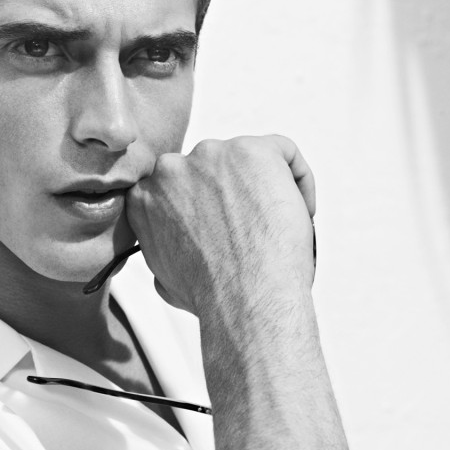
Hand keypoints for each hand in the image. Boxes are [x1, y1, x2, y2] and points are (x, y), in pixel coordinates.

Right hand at [126, 135, 315, 330]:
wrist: (245, 298)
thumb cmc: (212, 294)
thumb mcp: (164, 275)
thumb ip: (163, 249)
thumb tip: (172, 256)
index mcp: (146, 194)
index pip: (176, 185)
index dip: (203, 205)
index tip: (222, 222)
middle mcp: (173, 167)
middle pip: (210, 168)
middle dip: (232, 193)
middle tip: (253, 224)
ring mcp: (213, 155)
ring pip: (246, 160)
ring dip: (262, 186)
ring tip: (277, 223)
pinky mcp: (253, 151)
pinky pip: (283, 151)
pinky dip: (298, 178)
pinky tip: (302, 209)